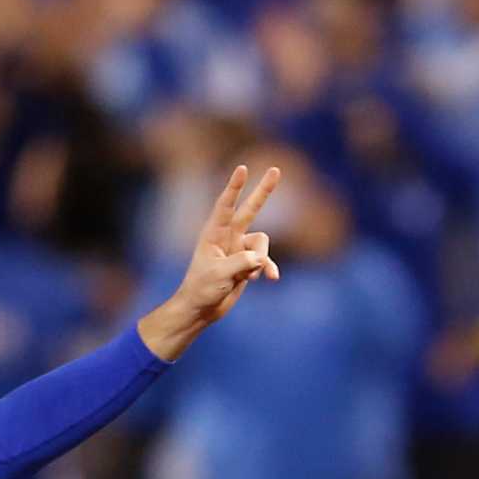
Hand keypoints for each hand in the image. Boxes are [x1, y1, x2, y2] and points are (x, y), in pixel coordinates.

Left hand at [137, 164, 281, 361]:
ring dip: (261, 259)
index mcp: (214, 233)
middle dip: (264, 191)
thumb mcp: (219, 274)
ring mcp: (239, 249)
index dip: (234, 187)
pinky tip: (272, 278)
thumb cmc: (202, 289)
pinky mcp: (248, 263)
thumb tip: (261, 258)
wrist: (202, 309)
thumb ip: (241, 262)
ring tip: (249, 276)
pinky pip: (265, 260)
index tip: (242, 169)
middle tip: (276, 169)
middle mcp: (228, 236)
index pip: (226, 205)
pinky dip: (268, 268)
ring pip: (262, 243)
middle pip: (250, 209)